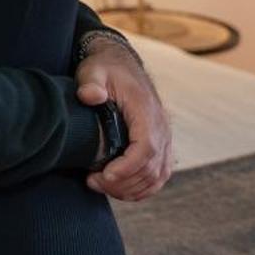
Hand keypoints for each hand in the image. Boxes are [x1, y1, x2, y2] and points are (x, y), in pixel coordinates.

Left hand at [76, 37, 170, 201]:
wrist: (121, 64)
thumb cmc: (106, 69)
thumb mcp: (94, 70)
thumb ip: (91, 82)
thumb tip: (90, 96)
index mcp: (146, 110)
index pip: (146, 147)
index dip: (128, 167)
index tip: (105, 176)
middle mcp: (161, 127)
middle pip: (151, 168)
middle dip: (123, 182)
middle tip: (92, 181)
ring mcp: (164, 138)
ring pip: (157, 176)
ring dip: (130, 189)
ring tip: (100, 185)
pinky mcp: (161, 146)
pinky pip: (159, 175)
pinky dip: (143, 188)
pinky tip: (120, 190)